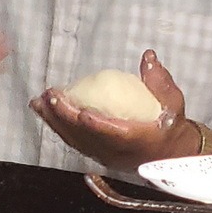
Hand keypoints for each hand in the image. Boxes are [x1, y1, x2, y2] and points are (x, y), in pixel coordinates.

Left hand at [30, 50, 204, 171]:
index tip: (82, 112)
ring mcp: (104, 154)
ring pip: (75, 140)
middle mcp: (117, 151)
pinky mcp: (96, 153)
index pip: (116, 134)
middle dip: (66, 117)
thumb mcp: (173, 103)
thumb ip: (160, 81)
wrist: (168, 155)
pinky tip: (45, 112)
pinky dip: (57, 126)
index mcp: (138, 139)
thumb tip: (148, 56)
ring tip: (38, 103)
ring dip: (54, 121)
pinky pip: (73, 140)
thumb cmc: (170, 126)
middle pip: (87, 137)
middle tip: (50, 95)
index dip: (99, 125)